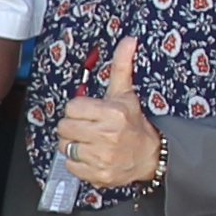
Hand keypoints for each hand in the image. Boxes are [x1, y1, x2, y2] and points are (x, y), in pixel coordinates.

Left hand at [51, 37, 161, 190]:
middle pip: (65, 127)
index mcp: (113, 113)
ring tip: (88, 142)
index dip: (78, 109)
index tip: (88, 113)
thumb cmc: (134, 124)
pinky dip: (76, 162)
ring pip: (65, 146)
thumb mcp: (126, 94)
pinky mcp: (99, 175)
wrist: (150, 156)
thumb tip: (129, 40)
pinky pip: (70, 166)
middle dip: (72, 126)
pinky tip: (89, 156)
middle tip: (86, 128)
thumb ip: (122, 66)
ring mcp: (103, 157)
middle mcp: (107, 136)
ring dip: (73, 144)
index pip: (72, 107)